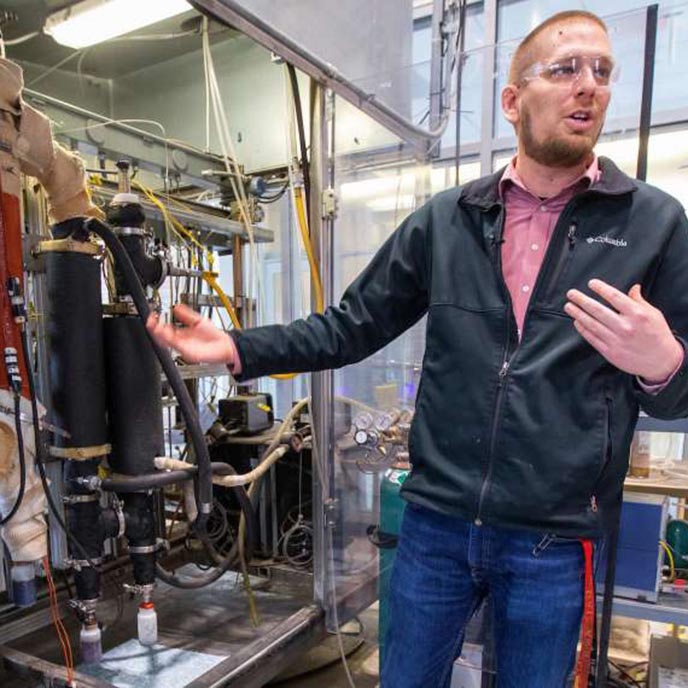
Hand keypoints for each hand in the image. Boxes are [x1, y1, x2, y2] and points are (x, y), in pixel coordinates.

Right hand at [146, 304, 235, 364]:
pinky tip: (164, 331)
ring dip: (158, 333)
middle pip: (162, 336)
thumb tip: (176, 307)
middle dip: (154, 327)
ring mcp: (183, 347)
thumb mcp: (199, 320)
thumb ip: (187, 314)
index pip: (165, 328)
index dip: (157, 321)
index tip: (153, 314)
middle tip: (150, 319)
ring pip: (165, 341)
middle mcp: (180, 341)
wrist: (225, 346)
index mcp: (182, 334)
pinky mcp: (187, 352)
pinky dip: (168, 338)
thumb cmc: (214, 336)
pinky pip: (175, 345)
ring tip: (153, 324)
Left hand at [564, 279, 683, 382]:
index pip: (614, 297)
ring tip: (569, 306)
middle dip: (582, 300)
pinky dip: (583, 329)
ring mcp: (616, 340)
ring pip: (592, 324)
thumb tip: (633, 287)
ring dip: (578, 314)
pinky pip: (592, 338)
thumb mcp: (654, 314)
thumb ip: (639, 301)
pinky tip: (577, 321)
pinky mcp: (610, 352)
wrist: (661, 361)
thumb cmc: (658, 335)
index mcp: (637, 314)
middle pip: (598, 310)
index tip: (591, 283)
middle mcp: (625, 327)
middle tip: (571, 293)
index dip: (601, 289)